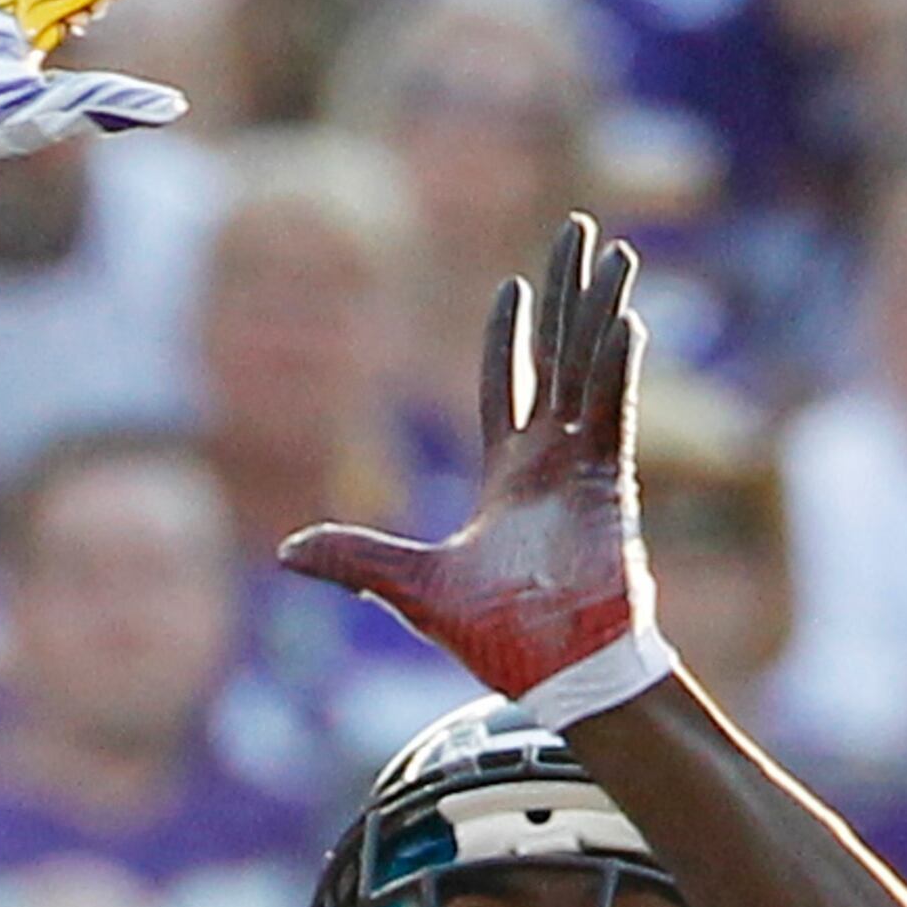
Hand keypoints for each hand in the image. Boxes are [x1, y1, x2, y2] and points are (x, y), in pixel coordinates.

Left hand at [285, 211, 668, 730]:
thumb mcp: (411, 587)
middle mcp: (550, 459)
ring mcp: (585, 467)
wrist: (560, 677)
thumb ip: (354, 560)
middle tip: (578, 228)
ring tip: (615, 250)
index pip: (504, 384)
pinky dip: (615, 367)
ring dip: (601, 309)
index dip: (507, 337)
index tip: (512, 285)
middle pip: (558, 354)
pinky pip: (613, 412)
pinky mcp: (612, 485)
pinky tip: (622, 320)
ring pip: (592, 368)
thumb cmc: (502, 639)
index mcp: (507, 474)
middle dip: (566, 292)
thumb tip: (284, 553)